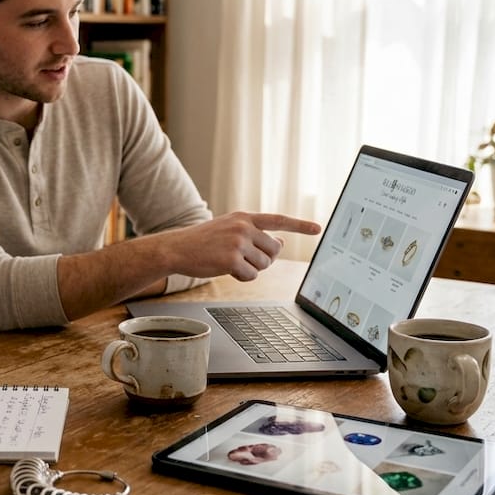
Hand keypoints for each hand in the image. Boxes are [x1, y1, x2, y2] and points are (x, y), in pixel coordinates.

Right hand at [161, 211, 321, 281]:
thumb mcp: (229, 230)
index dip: (300, 225)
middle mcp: (243, 227)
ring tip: (230, 262)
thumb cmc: (203, 241)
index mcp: (244, 217)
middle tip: (243, 258)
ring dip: (251, 269)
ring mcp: (237, 243)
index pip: (278, 220)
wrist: (176, 248)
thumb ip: (255, 234)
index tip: (317, 228)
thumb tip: (280, 243)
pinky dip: (241, 277)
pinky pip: (251, 276)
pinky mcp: (231, 260)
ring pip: (264, 265)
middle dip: (263, 259)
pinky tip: (226, 270)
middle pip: (274, 251)